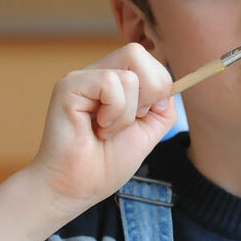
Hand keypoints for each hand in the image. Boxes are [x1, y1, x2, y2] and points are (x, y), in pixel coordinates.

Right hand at [27, 43, 177, 211]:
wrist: (78, 187)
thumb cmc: (107, 163)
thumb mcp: (149, 131)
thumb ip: (163, 106)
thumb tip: (172, 84)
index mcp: (115, 82)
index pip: (149, 60)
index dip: (160, 87)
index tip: (145, 116)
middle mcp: (97, 75)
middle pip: (138, 52)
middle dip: (149, 92)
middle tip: (130, 120)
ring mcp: (81, 79)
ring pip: (129, 74)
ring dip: (128, 113)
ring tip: (106, 130)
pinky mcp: (68, 87)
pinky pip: (111, 83)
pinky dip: (114, 112)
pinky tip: (96, 128)